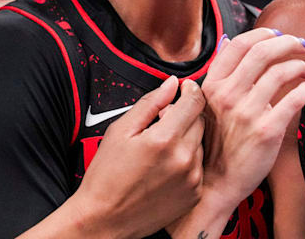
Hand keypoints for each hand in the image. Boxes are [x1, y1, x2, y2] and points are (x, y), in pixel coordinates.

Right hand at [71, 76, 205, 238]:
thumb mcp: (120, 131)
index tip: (183, 89)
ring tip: (160, 151)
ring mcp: (191, 179)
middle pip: (200, 121)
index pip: (195, 101)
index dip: (190, 90)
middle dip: (185, 116)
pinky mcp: (194, 194)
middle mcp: (183, 159)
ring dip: (186, 139)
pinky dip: (187, 161)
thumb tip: (170, 84)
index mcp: (164, 139)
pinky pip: (199, 166)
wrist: (104, 220)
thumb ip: (150, 103)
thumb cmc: (107, 178)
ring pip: (200, 143)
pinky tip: (166, 168)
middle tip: (162, 124)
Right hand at [197, 28, 304, 211]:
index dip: (263, 33)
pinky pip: (294, 99)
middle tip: (300, 44)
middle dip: (287, 42)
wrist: (216, 184)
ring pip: (280, 72)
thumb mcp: (208, 104)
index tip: (278, 34)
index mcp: (212, 86)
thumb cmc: (215, 144)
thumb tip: (229, 41)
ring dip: (299, 65)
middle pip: (262, 52)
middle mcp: (228, 95)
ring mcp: (247, 112)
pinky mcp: (267, 130)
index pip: (240, 45)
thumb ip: (221, 74)